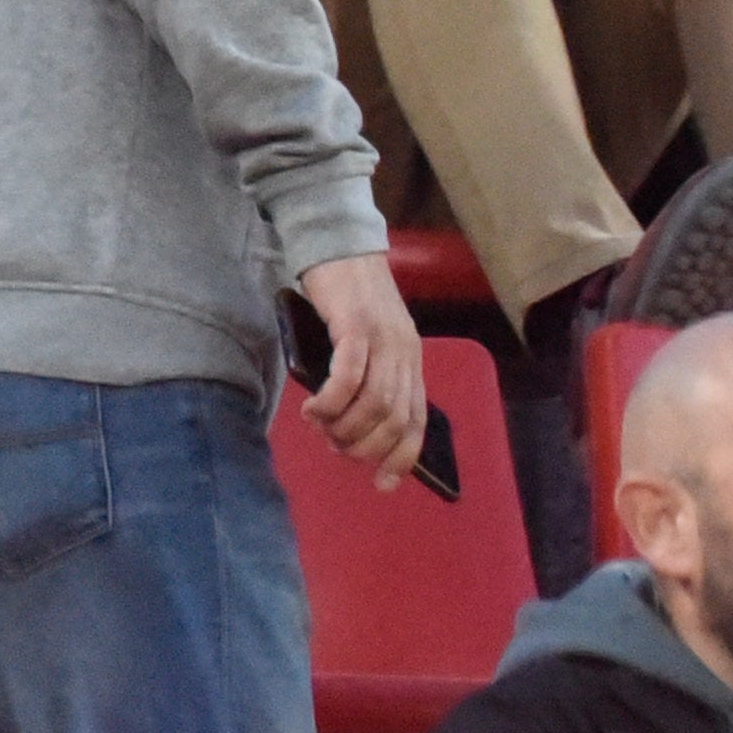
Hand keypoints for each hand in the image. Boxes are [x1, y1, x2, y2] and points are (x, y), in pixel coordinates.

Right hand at [285, 253, 427, 485]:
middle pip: (395, 420)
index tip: (383, 484)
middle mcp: (406, 354)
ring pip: (374, 403)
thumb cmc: (346, 300)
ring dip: (344, 427)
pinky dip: (332, 401)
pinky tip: (314, 409)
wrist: (339, 247)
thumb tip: (342, 426)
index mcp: (412, 362)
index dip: (403, 458)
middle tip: (334, 447)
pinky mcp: (356, 325)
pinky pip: (350, 376)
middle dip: (363, 446)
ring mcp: (384, 339)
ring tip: (319, 426)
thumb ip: (364, 378)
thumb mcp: (366, 344)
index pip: (418, 421)